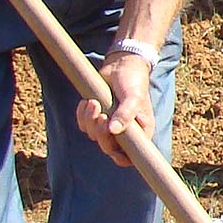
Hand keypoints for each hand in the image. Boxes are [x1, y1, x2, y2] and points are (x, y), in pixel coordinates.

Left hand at [79, 51, 156, 165]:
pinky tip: (88, 101)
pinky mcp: (96, 117)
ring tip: (94, 102)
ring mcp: (109, 125)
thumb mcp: (134, 96)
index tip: (111, 146)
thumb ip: (126, 113)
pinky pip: (84, 125)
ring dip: (90, 120)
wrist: (121, 64)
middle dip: (101, 133)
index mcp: (140, 132)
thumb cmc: (133, 80)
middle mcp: (125, 132)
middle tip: (101, 115)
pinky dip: (82, 114)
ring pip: (93, 136)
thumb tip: (114, 130)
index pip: (130, 157)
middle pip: (108, 148)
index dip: (120, 158)